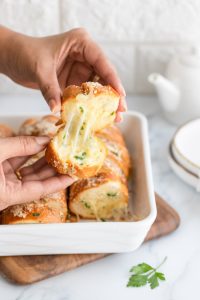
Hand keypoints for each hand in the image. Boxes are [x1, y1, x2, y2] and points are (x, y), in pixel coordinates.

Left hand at [0, 27, 125, 120]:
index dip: (113, 79)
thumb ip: (50, 89)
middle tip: (120, 111)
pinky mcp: (73, 81)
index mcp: (81, 43)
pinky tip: (96, 117)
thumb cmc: (25, 53)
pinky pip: (84, 95)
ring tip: (113, 118)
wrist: (13, 58)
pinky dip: (89, 106)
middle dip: (112, 95)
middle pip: (104, 77)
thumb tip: (58, 110)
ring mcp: (80, 69)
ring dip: (103, 103)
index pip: (102, 61)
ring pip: (96, 88)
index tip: (120, 96)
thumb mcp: (40, 69)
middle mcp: (84, 56)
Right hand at [0, 136, 74, 210]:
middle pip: (36, 182)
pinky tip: (38, 146)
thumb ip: (21, 145)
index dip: (59, 182)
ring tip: (56, 150)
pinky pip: (16, 166)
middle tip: (67, 158)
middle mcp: (6, 193)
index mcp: (6, 195)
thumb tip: (43, 140)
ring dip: (41, 161)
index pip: (40, 190)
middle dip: (53, 169)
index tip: (73, 175)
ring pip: (27, 174)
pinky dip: (26, 156)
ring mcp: (2, 183)